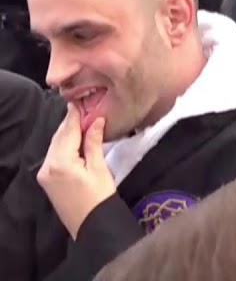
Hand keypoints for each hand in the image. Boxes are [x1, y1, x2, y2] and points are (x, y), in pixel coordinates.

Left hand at [37, 105, 116, 238]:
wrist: (92, 224)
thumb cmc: (100, 197)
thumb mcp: (100, 168)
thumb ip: (94, 142)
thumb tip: (95, 120)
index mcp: (60, 162)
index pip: (67, 132)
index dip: (74, 116)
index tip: (79, 101)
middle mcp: (47, 166)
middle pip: (58, 138)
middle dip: (70, 124)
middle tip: (83, 108)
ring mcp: (44, 174)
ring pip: (55, 146)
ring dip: (67, 134)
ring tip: (82, 122)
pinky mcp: (47, 179)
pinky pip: (55, 156)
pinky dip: (65, 146)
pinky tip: (76, 140)